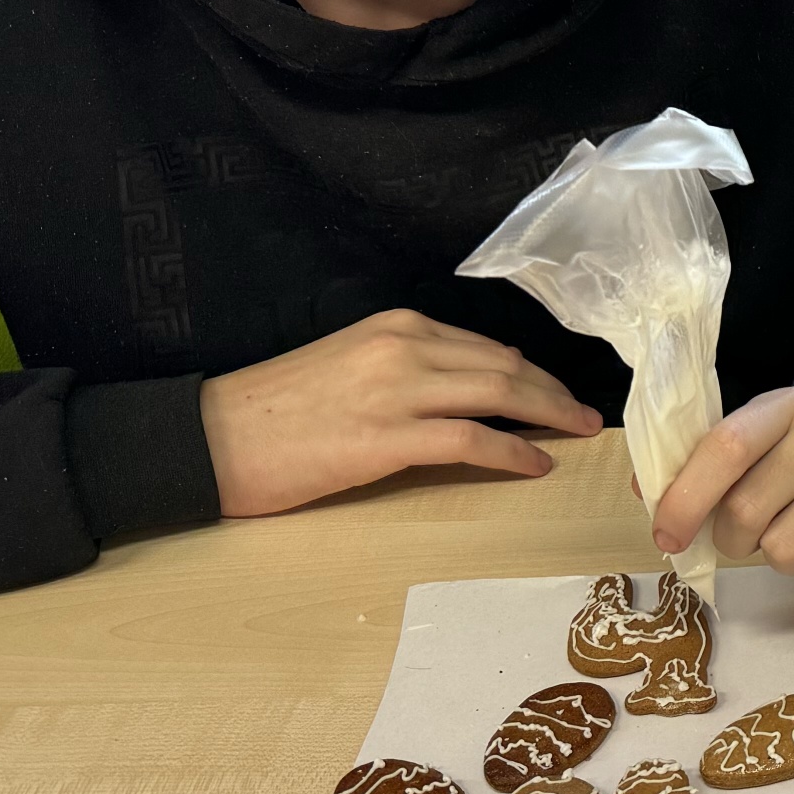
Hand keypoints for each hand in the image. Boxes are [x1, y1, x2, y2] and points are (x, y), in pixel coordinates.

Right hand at [199, 310, 602, 517]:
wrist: (207, 438)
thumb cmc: (273, 411)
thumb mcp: (347, 366)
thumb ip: (406, 368)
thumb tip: (469, 386)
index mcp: (395, 327)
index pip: (485, 346)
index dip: (531, 372)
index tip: (556, 392)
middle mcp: (403, 347)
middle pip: (505, 365)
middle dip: (553, 391)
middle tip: (586, 416)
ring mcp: (396, 390)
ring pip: (499, 393)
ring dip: (548, 416)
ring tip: (576, 435)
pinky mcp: (386, 439)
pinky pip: (472, 441)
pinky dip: (513, 452)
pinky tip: (535, 466)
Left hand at [650, 386, 793, 597]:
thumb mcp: (767, 456)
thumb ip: (709, 467)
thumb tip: (647, 492)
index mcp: (791, 406)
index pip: (725, 446)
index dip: (685, 496)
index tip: (667, 535)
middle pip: (747, 509)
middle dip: (736, 541)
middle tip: (757, 537)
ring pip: (784, 551)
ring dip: (784, 561)